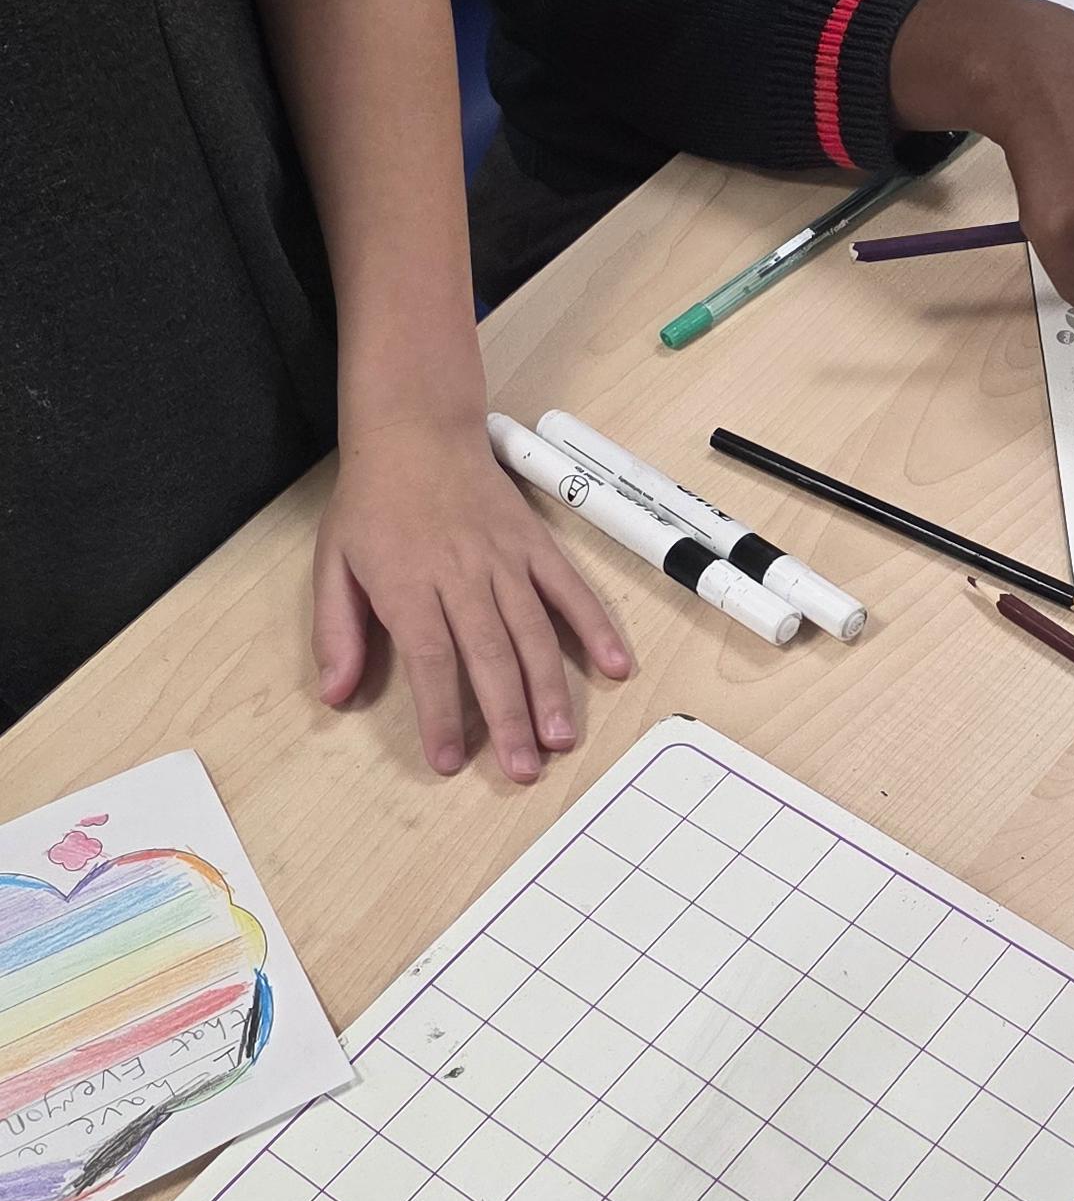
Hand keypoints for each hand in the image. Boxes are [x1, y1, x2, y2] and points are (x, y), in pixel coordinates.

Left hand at [312, 409, 633, 781]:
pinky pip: (570, 590)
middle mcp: (462, 574)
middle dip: (508, 717)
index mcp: (409, 583)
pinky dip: (595, 628)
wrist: (416, 431)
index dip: (442, 713)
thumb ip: (336, 631)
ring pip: (533, 631)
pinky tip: (615, 667)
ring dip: (551, 688)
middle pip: (491, 654)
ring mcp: (506, 559)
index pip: (431, 659)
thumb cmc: (372, 502)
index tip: (450, 760)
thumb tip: (336, 694)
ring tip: (561, 739)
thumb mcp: (333, 563)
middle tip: (524, 769)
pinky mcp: (536, 545)